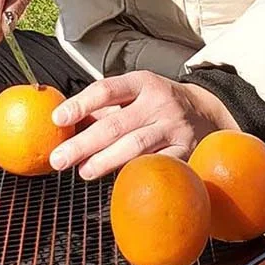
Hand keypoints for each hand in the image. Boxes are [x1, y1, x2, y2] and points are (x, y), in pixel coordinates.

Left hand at [47, 72, 237, 180]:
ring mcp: (174, 127)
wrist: (206, 112)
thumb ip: (102, 109)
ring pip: (135, 146)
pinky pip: (157, 164)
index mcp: (141, 83)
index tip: (58, 119)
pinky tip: (119, 181)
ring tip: (83, 171)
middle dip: (83, 144)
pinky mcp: (185, 151)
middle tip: (59, 159)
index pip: (106, 90)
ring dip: (105, 161)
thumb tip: (63, 125)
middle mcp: (159, 103)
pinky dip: (136, 173)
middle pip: (115, 124)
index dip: (80, 104)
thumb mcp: (134, 95)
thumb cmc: (157, 105)